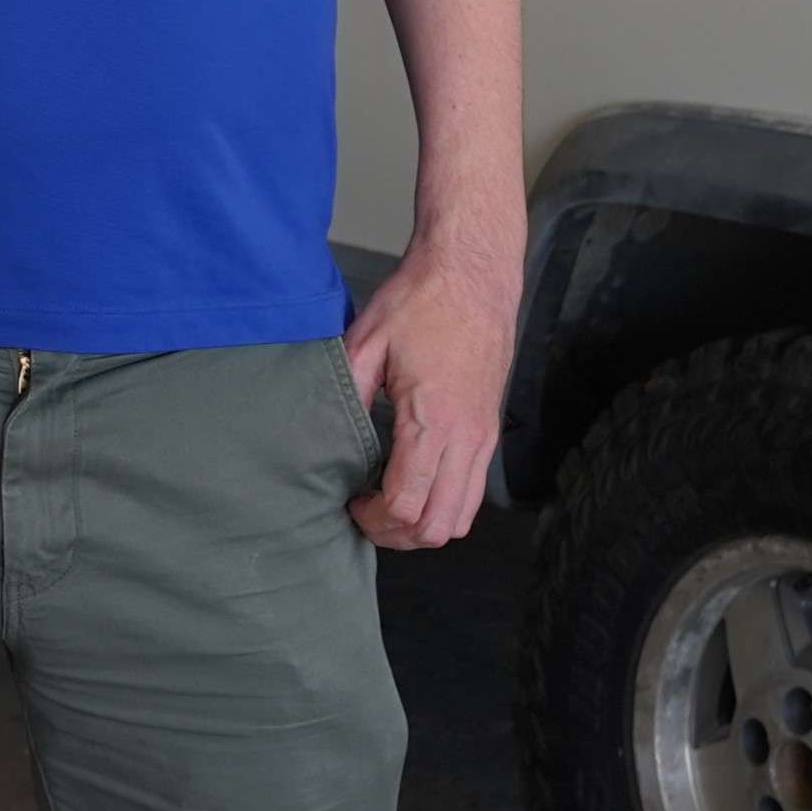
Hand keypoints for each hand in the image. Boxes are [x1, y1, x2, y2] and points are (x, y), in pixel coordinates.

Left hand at [345, 233, 517, 548]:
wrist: (473, 275)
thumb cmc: (419, 302)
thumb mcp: (366, 340)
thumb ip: (345, 390)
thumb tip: (321, 432)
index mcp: (432, 419)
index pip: (408, 502)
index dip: (374, 519)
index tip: (348, 504)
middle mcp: (467, 437)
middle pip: (440, 525)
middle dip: (398, 535)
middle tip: (363, 516)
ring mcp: (484, 437)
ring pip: (463, 517)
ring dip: (425, 526)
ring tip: (386, 507)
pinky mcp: (491, 431)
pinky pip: (474, 491)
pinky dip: (446, 505)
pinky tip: (414, 484)